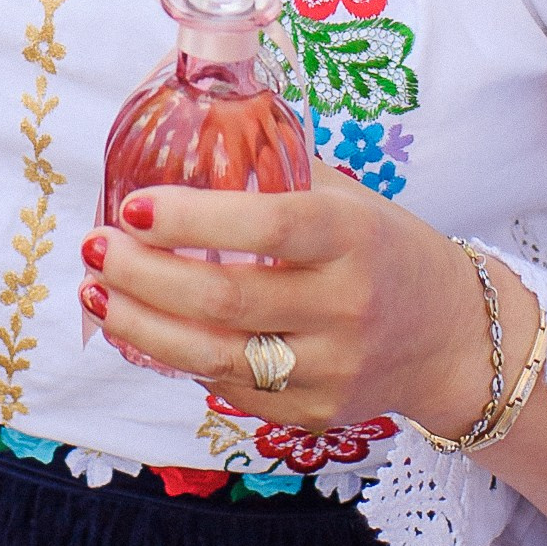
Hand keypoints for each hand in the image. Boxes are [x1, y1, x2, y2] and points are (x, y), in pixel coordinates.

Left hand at [79, 164, 495, 435]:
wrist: (453, 338)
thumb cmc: (386, 250)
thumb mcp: (348, 199)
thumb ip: (277, 172)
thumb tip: (190, 131)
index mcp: (354, 238)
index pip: (268, 226)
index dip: (193, 217)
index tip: (132, 206)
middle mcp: (346, 306)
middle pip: (226, 298)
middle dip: (142, 274)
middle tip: (93, 249)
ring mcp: (331, 367)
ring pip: (216, 356)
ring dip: (141, 325)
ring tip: (95, 294)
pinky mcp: (315, 413)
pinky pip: (231, 389)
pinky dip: (178, 359)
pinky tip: (141, 330)